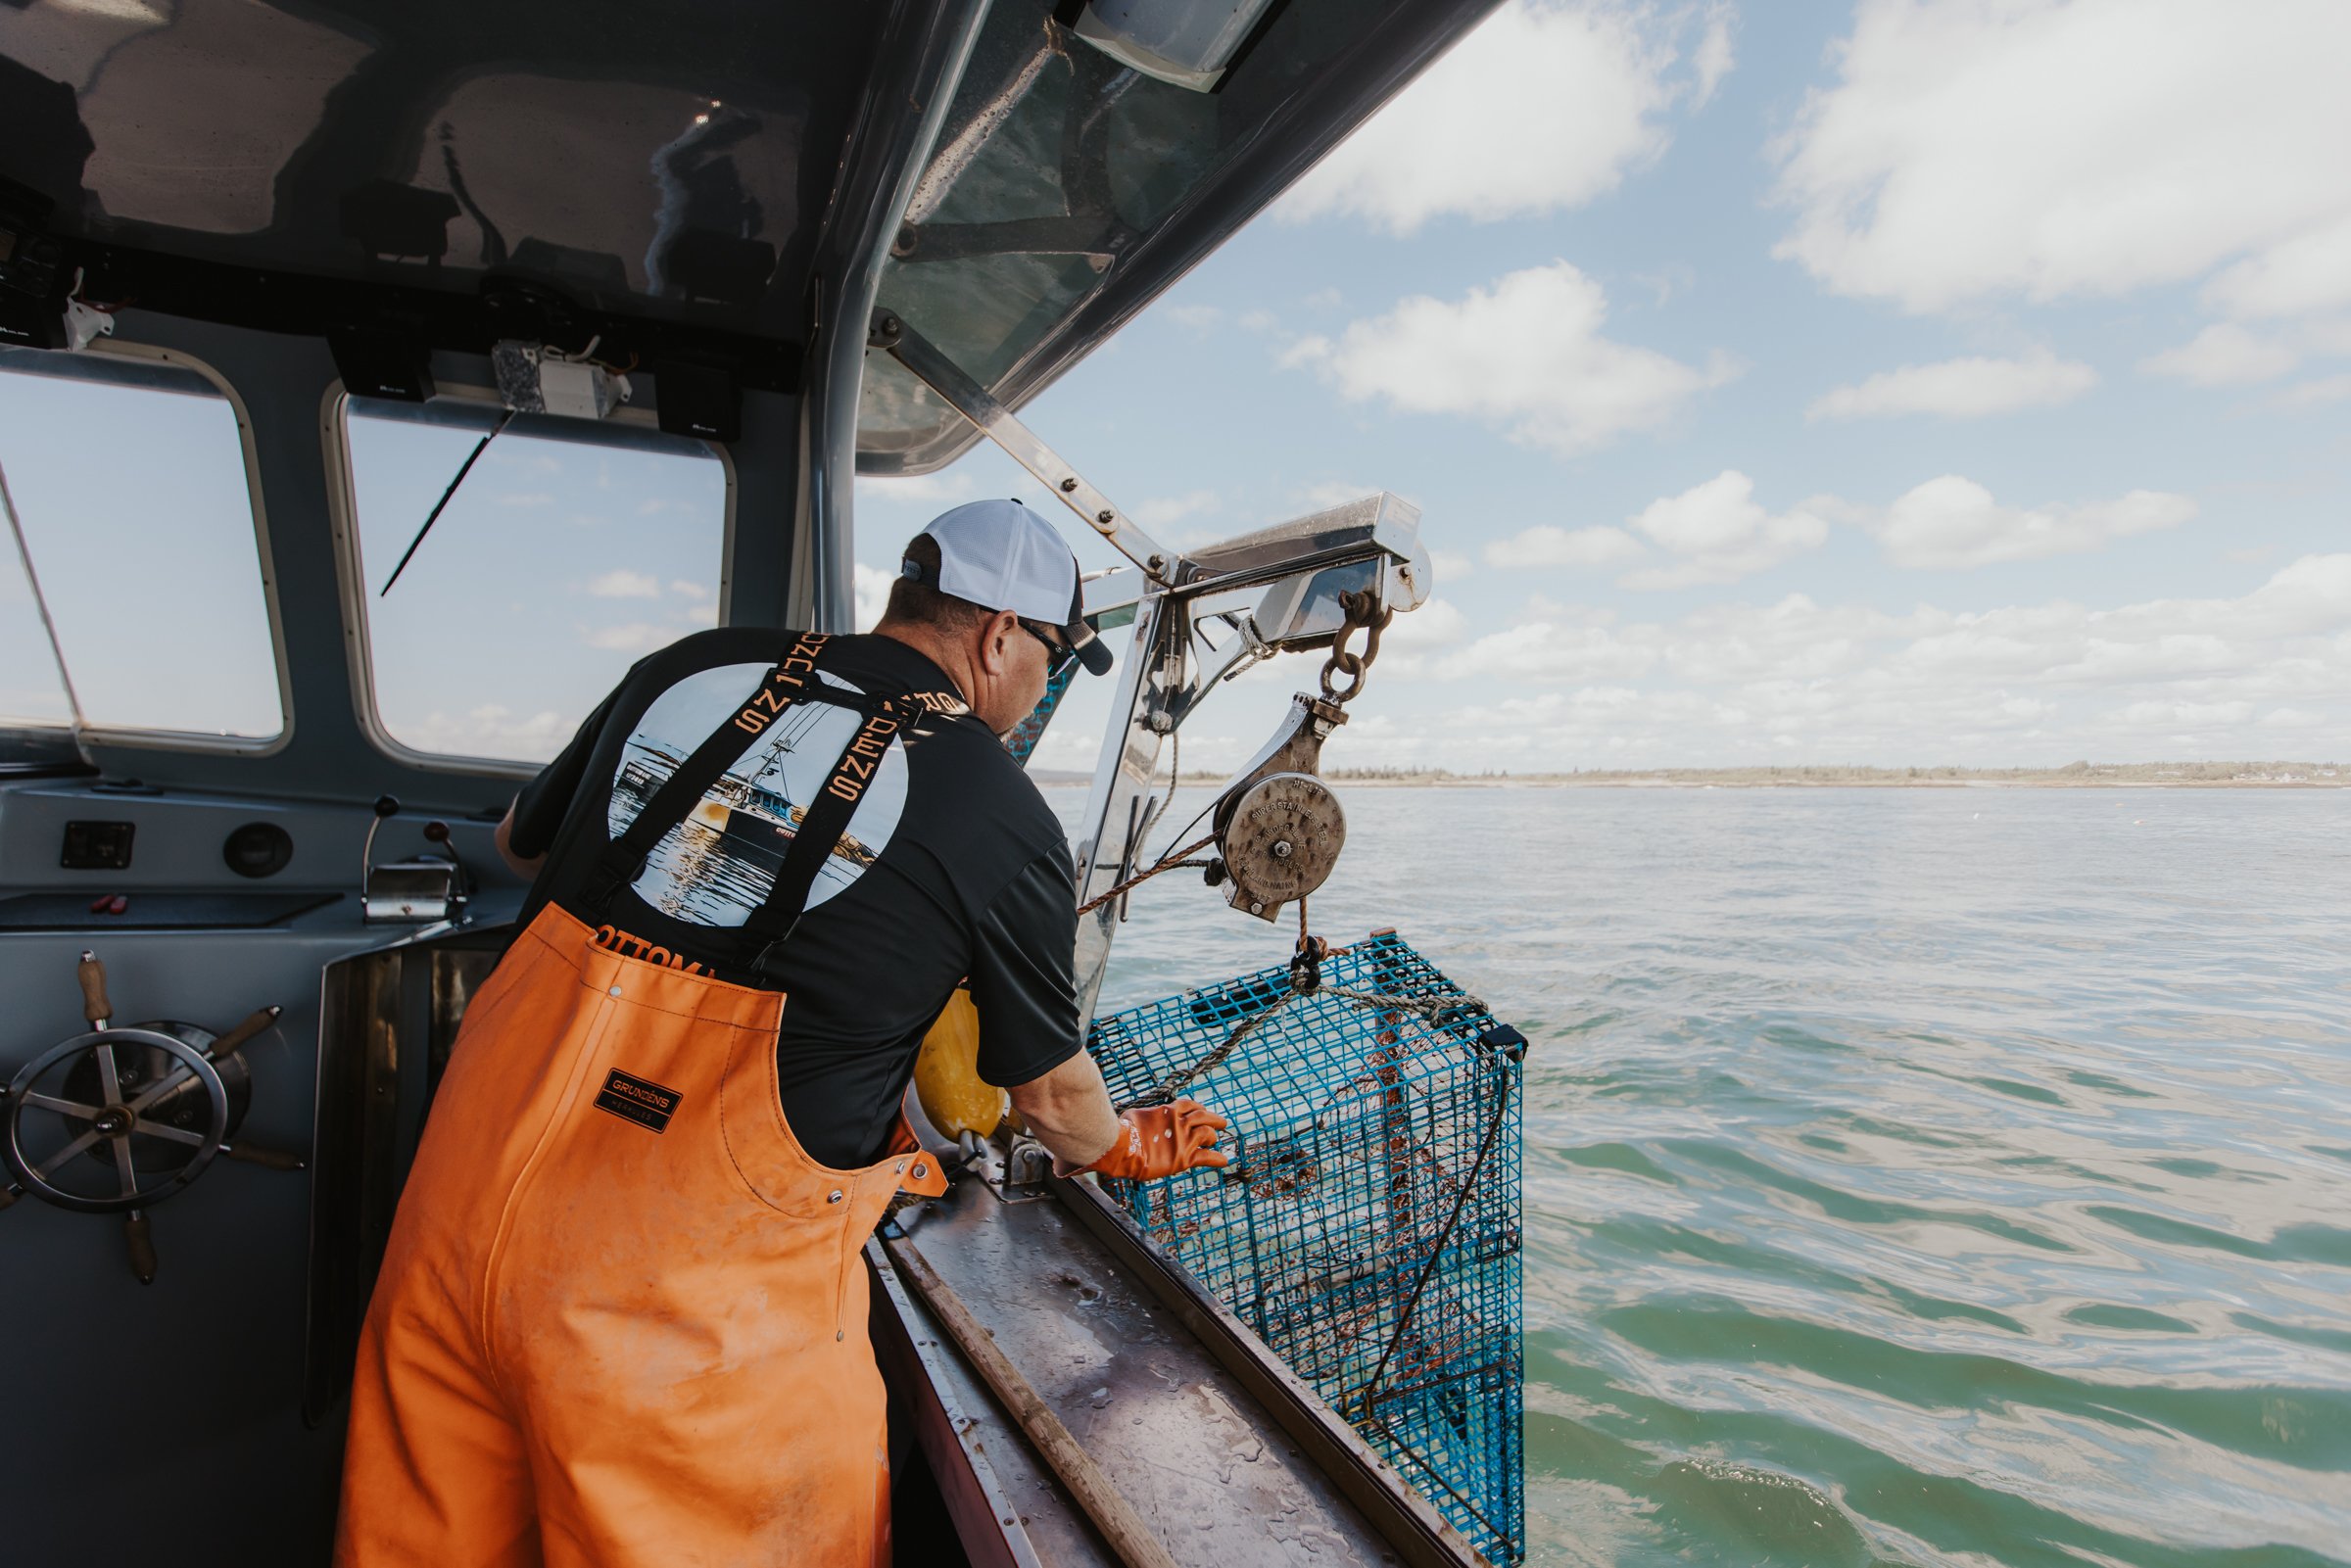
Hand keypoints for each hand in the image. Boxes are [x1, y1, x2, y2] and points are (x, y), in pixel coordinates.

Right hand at [1084, 1098, 1229, 1179]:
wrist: (1123, 1148)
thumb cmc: (1123, 1131)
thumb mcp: (1135, 1115)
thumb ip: (1146, 1116)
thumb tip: (1140, 1118)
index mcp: (1168, 1110)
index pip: (1189, 1105)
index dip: (1198, 1108)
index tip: (1202, 1111)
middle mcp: (1180, 1123)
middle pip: (1204, 1116)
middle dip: (1214, 1119)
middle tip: (1222, 1122)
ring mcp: (1184, 1140)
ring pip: (1207, 1134)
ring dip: (1212, 1137)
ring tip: (1215, 1140)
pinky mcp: (1184, 1158)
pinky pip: (1206, 1157)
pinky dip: (1217, 1158)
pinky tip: (1224, 1161)